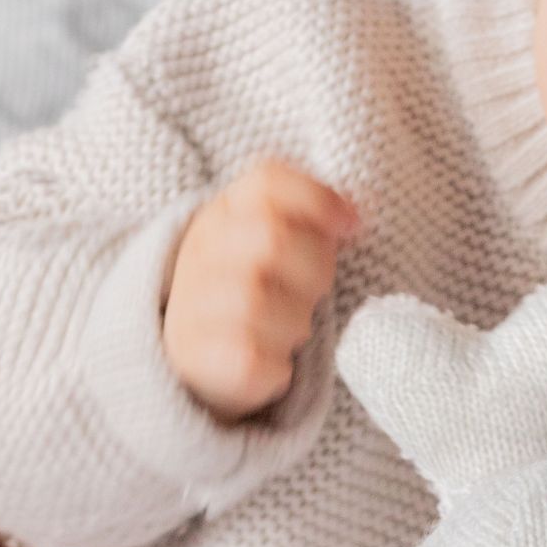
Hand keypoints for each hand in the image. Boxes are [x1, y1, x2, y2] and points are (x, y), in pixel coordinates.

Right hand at [161, 157, 362, 426]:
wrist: (198, 359)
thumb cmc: (256, 292)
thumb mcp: (274, 243)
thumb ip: (310, 219)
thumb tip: (353, 216)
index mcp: (222, 215)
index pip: (267, 182)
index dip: (318, 199)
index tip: (351, 226)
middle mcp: (200, 252)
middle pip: (273, 237)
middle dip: (314, 267)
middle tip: (316, 290)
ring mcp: (192, 303)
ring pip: (260, 301)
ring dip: (296, 320)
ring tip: (291, 327)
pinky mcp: (198, 357)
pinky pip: (252, 356)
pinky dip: (278, 364)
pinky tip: (275, 360)